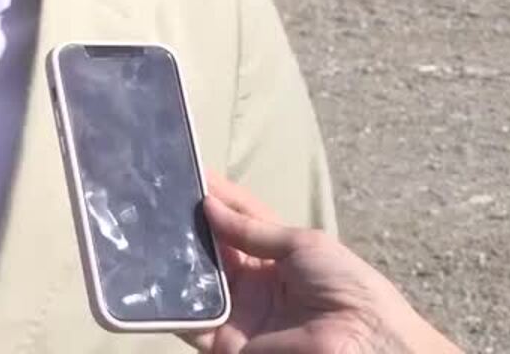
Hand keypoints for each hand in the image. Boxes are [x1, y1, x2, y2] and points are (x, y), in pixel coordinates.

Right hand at [181, 174, 456, 353]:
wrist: (360, 341)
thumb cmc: (344, 284)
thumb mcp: (302, 243)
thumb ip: (251, 229)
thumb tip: (207, 205)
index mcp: (277, 254)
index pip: (238, 219)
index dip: (216, 196)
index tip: (188, 172)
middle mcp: (253, 281)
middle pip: (212, 248)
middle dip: (189, 223)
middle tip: (159, 197)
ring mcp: (237, 312)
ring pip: (194, 280)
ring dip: (175, 257)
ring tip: (149, 227)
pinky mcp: (224, 342)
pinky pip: (191, 321)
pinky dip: (172, 303)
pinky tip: (155, 274)